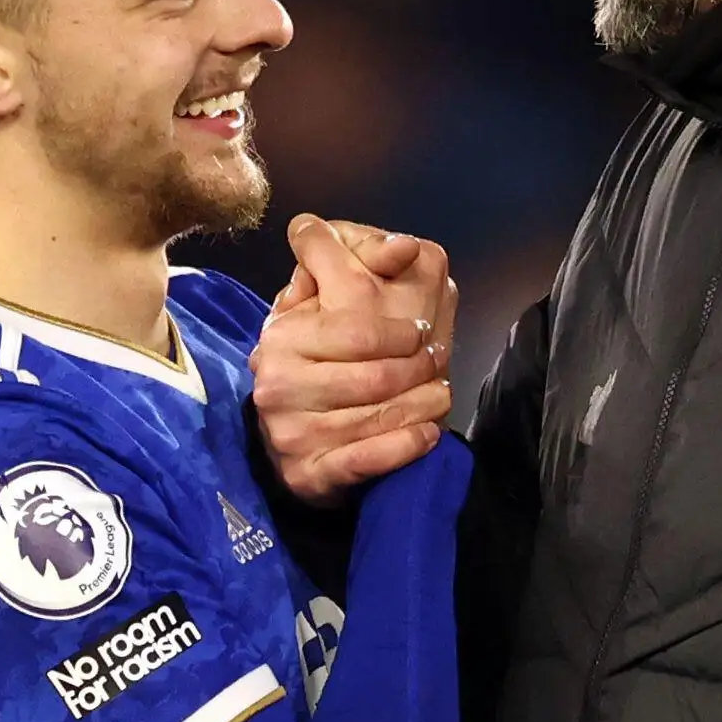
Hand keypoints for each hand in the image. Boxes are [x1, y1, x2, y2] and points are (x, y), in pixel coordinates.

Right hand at [251, 215, 457, 503]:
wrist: (291, 438)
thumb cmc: (313, 358)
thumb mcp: (319, 301)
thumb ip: (352, 262)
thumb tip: (403, 246)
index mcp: (284, 336)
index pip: (357, 328)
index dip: (401, 328)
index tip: (422, 328)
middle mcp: (281, 385)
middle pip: (376, 374)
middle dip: (420, 366)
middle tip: (438, 359)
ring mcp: (294, 433)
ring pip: (380, 415)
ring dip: (425, 403)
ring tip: (441, 392)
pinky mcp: (311, 475)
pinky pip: (370, 459)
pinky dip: (407, 444)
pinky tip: (429, 433)